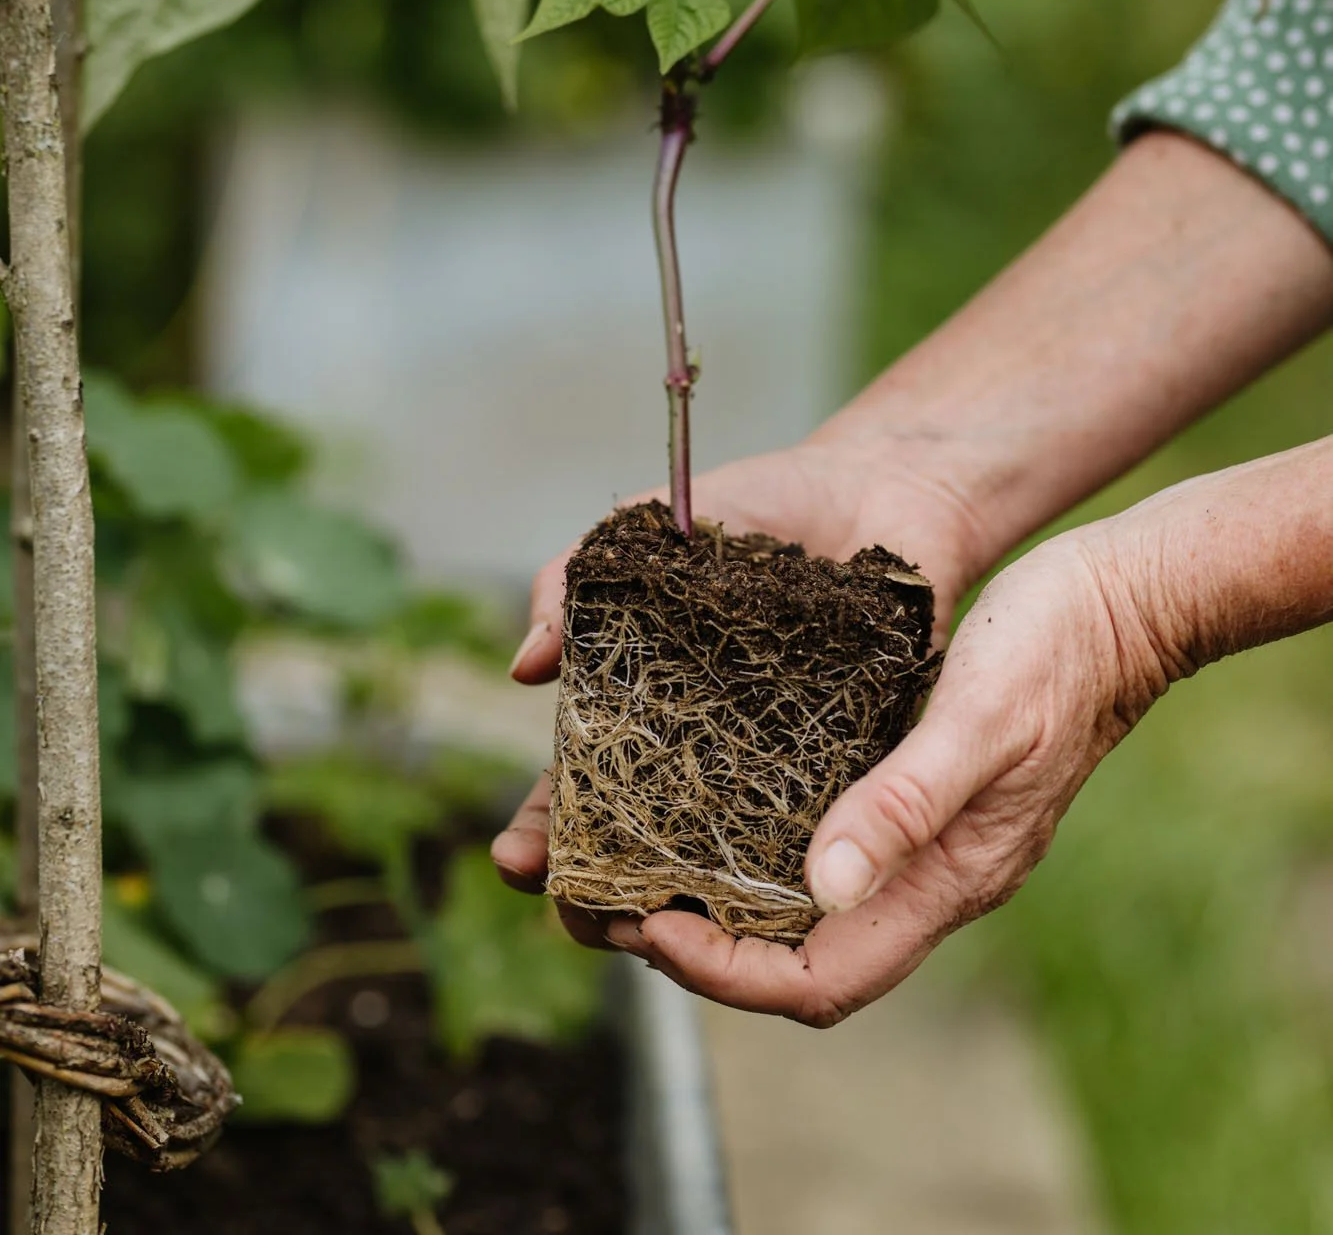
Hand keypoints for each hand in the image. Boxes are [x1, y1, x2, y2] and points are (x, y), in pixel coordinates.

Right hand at [490, 433, 994, 915]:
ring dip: (685, 904)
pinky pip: (816, 834)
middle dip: (598, 889)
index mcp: (643, 700)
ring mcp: (778, 766)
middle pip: (639, 841)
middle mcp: (705, 749)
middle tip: (580, 919)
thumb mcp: (651, 529)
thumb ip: (576, 578)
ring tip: (655, 934)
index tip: (516, 861)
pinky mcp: (855, 770)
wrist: (880, 487)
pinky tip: (765, 907)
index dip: (544, 828)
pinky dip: (786, 876)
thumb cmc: (757, 505)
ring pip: (721, 859)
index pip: (578, 784)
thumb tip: (526, 667)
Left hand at [602, 521, 1169, 1022]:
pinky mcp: (911, 790)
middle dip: (696, 947)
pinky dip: (749, 842)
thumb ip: (907, 804)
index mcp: (950, 879)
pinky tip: (700, 800)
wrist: (1122, 601)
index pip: (818, 978)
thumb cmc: (1059, 651)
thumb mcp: (978, 719)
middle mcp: (930, 877)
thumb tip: (825, 886)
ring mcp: (923, 838)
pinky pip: (817, 844)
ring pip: (800, 906)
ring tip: (626, 860)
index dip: (722, 971)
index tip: (646, 923)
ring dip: (713, 897)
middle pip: (796, 957)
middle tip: (602, 900)